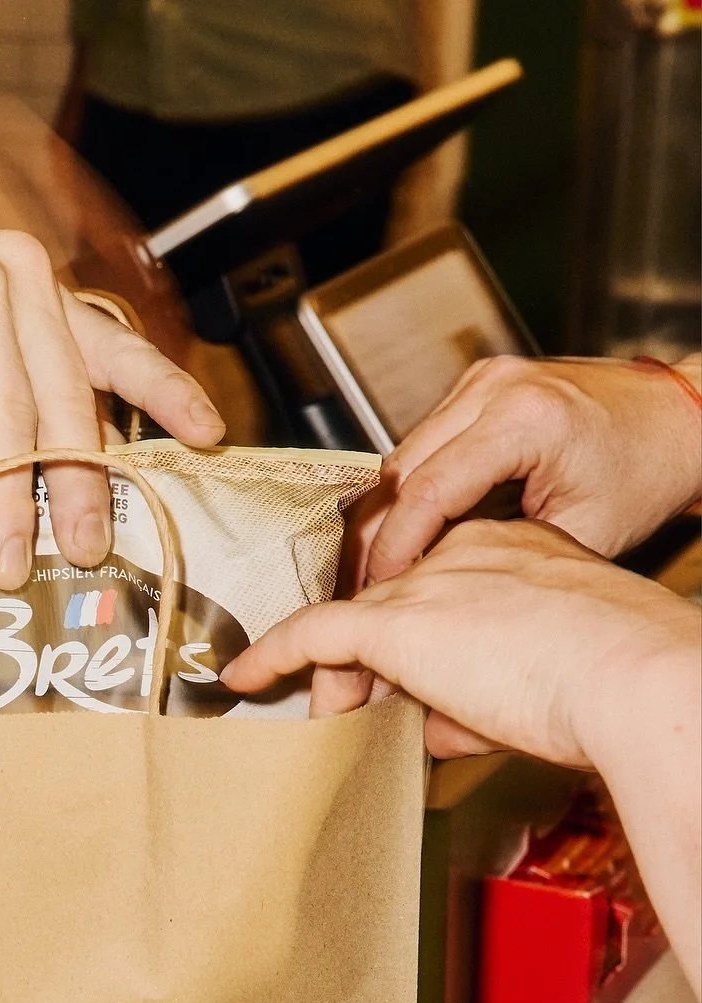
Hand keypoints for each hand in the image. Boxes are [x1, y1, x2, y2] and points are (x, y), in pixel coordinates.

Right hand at [0, 196, 224, 588]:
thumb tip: (50, 490)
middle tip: (85, 553)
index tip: (209, 434)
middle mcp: (18, 281)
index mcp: (39, 296)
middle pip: (62, 402)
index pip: (115, 350)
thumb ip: (3, 409)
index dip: (164, 393)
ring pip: (0, 412)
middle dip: (77, 488)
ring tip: (1, 564)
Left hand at [223, 518, 700, 766]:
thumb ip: (475, 701)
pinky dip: (273, 654)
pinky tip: (245, 676)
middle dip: (367, 660)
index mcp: (514, 551)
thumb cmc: (615, 684)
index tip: (399, 674)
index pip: (436, 587)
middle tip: (349, 704)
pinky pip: (313, 634)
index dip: (411, 638)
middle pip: (389, 602)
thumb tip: (431, 729)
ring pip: (356, 622)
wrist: (635, 678)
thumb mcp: (538, 688)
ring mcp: (428, 581)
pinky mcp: (397, 618)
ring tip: (321, 715)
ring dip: (336, 674)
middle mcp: (465, 552)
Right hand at [353, 356, 701, 583]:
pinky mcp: (478, 388)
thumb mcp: (577, 534)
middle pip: (397, 472)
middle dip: (374, 537)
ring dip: (386, 514)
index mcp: (523, 418)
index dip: (392, 550)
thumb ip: (499, 557)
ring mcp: (482, 381)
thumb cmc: (648, 468)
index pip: (425, 491)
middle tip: (361, 591)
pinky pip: (422, 445)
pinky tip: (409, 533)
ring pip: (399, 458)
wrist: (680, 419)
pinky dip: (409, 491)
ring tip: (378, 569)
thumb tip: (434, 588)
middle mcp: (494, 387)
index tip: (376, 592)